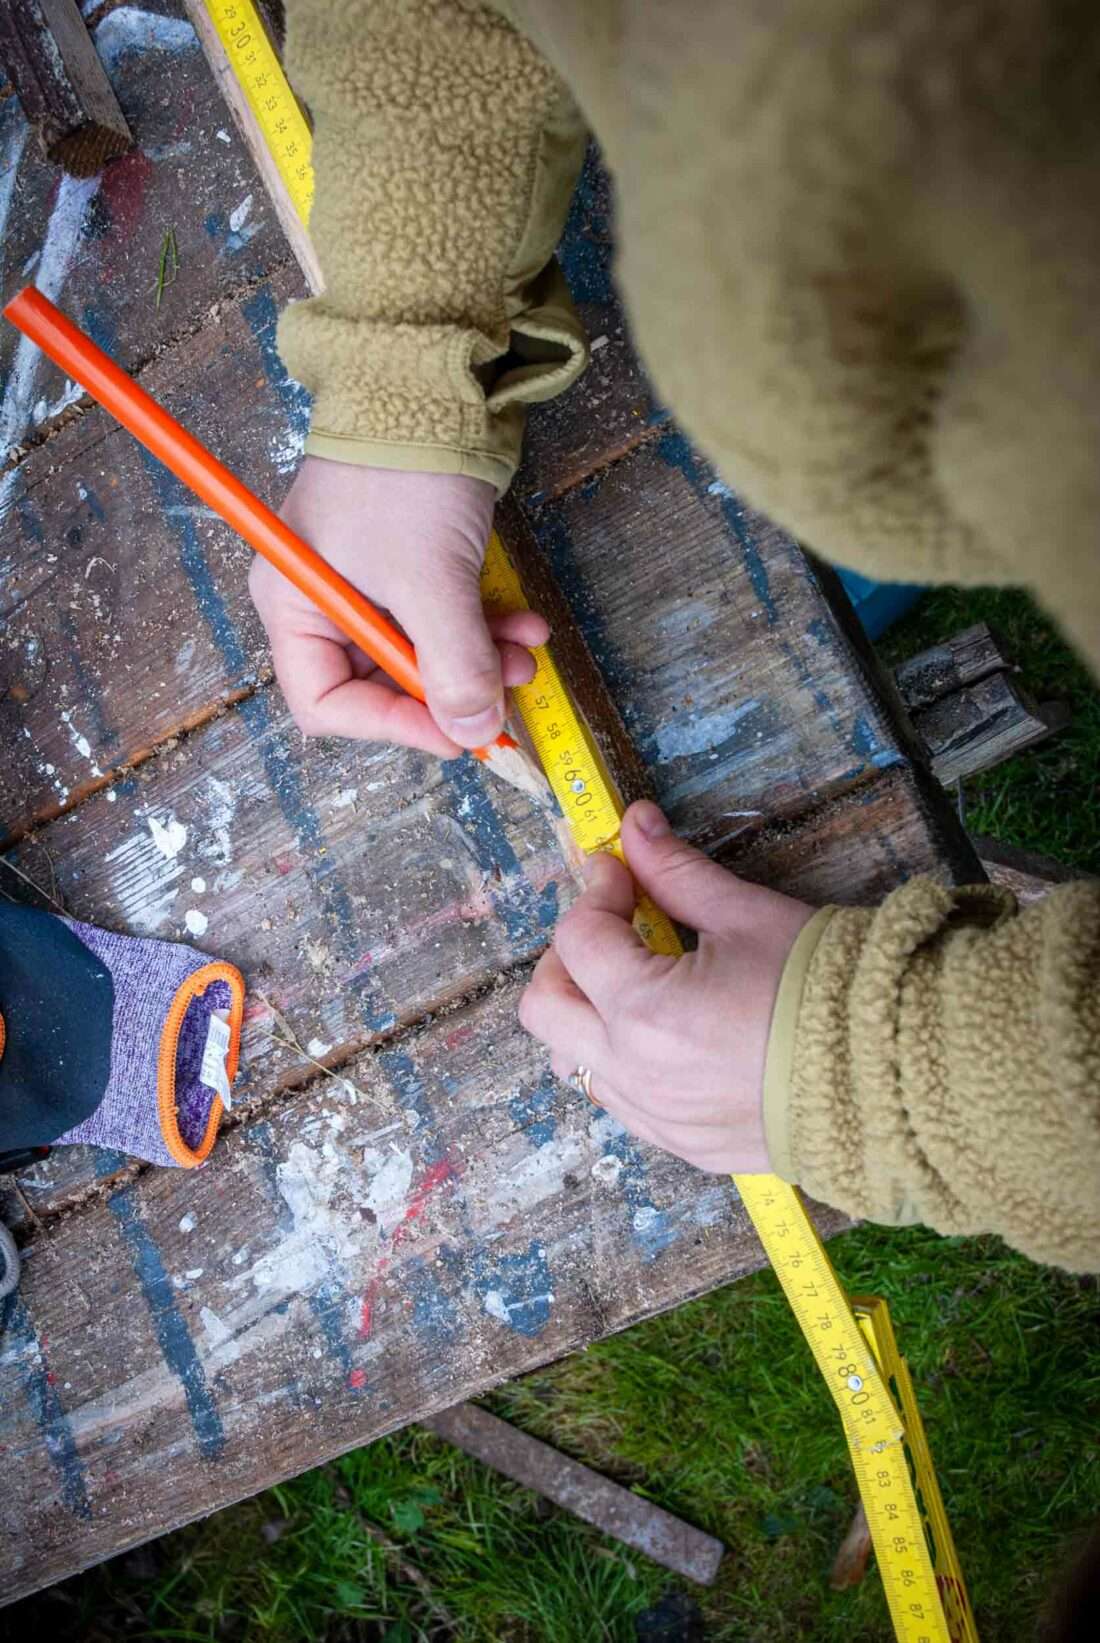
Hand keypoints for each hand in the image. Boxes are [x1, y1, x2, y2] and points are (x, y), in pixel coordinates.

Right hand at [249, 458, 548, 754]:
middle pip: (380, 684)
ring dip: (479, 662)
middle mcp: (321, 599)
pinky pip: (445, 619)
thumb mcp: (430, 581)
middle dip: (450, 691)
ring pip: (424, 654)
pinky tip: (527, 623)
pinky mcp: (411, 563)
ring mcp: (367, 580)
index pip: (327, 704)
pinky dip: (485, 628)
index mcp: (294, 605)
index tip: (455, 732)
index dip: (391, 727)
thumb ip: (452, 665)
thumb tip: (473, 732)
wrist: (431, 380)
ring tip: (527, 652)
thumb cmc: (405, 473)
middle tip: (507, 690)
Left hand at [519, 801, 813, 1173]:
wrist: (893, 1078)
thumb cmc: (828, 992)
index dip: (597, 890)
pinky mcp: (682, 1143)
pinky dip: (621, 1059)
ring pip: (573, 1061)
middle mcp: (636, 1072)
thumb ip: (677, 873)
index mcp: (645, 1010)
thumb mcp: (748, 915)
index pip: (579, 937)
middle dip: (565, 956)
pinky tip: (666, 1032)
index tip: (623, 872)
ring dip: (586, 1013)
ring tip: (635, 982)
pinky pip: (620, 1100)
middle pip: (544, 1008)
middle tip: (611, 927)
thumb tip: (635, 824)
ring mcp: (655, 1116)